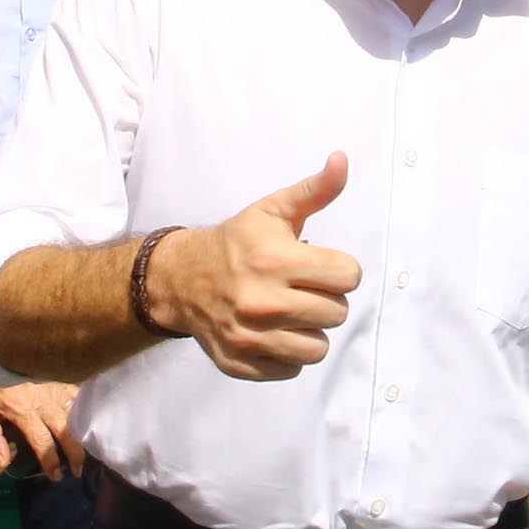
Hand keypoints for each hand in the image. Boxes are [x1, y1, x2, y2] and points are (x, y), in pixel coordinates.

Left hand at [0, 381, 84, 475]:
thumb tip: (5, 462)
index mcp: (23, 410)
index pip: (41, 441)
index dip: (51, 461)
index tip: (56, 476)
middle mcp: (44, 401)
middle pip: (66, 430)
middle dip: (75, 453)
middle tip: (77, 470)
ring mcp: (56, 388)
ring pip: (76, 414)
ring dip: (82, 435)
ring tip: (86, 451)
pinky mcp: (63, 379)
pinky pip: (79, 397)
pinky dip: (85, 412)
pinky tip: (89, 424)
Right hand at [145, 156, 362, 380]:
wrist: (180, 279)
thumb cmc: (236, 242)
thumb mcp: (273, 210)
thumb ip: (315, 190)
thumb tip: (343, 160)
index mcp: (274, 260)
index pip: (348, 276)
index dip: (341, 270)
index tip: (322, 266)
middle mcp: (260, 302)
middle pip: (337, 313)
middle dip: (327, 299)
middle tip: (304, 288)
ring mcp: (248, 337)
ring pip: (318, 348)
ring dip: (311, 330)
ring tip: (293, 312)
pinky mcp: (239, 363)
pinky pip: (292, 368)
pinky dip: (288, 353)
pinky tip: (273, 331)